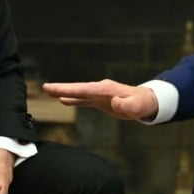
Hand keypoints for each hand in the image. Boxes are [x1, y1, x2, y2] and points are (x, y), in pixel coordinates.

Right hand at [42, 79, 158, 120]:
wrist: (147, 102)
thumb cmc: (143, 104)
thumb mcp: (137, 106)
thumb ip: (127, 105)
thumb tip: (116, 103)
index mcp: (105, 90)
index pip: (83, 89)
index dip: (68, 89)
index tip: (54, 89)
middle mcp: (100, 90)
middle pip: (77, 89)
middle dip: (61, 88)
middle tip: (45, 87)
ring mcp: (99, 94)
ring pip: (78, 93)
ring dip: (64, 92)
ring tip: (49, 92)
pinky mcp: (101, 101)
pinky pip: (84, 100)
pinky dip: (74, 100)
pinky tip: (63, 101)